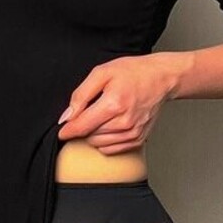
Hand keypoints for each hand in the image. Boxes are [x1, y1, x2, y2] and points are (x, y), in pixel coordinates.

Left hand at [55, 53, 176, 154]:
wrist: (161, 78)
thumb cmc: (132, 72)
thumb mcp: (102, 73)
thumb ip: (80, 95)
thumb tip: (67, 116)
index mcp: (113, 104)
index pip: (82, 126)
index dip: (67, 131)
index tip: (61, 131)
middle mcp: (124, 123)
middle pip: (89, 136)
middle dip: (84, 126)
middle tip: (91, 110)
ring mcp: (133, 133)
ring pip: (99, 145)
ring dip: (94, 134)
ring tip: (102, 116)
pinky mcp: (138, 139)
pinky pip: (112, 150)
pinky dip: (105, 141)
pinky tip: (110, 125)